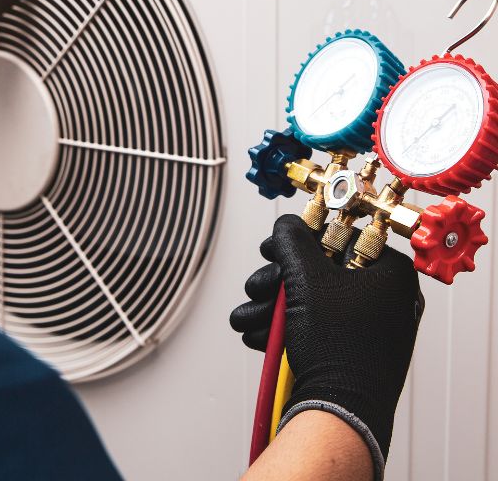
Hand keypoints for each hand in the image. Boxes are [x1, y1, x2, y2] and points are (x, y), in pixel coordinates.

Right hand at [231, 215, 423, 475]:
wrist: (340, 415)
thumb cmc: (339, 348)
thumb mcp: (307, 277)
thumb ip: (292, 240)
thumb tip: (286, 225)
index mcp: (391, 274)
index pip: (344, 237)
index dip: (304, 237)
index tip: (278, 244)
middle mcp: (387, 299)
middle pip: (321, 271)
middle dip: (279, 281)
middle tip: (260, 284)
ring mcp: (371, 328)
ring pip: (313, 300)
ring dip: (274, 306)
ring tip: (250, 316)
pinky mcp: (354, 352)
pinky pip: (318, 326)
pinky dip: (287, 327)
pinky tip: (260, 334)